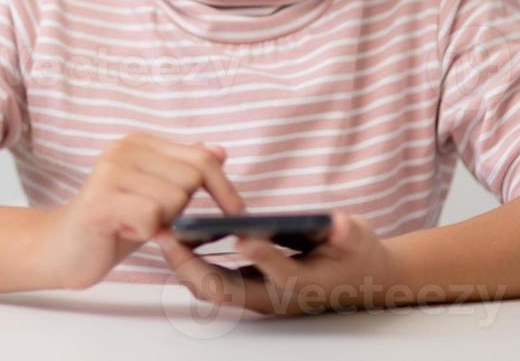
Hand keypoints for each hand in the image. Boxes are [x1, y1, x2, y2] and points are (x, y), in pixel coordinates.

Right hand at [40, 132, 244, 289]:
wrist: (62, 249)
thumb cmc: (113, 224)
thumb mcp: (154, 194)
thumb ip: (183, 170)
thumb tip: (220, 150)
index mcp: (139, 143)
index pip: (201, 157)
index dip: (224, 187)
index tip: (236, 211)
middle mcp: (123, 149)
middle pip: (190, 178)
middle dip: (180, 209)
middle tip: (150, 218)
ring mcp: (109, 172)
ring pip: (173, 200)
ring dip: (160, 224)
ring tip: (132, 223)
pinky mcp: (100, 200)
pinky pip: (151, 218)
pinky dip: (143, 234)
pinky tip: (122, 231)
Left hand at [154, 211, 404, 315]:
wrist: (358, 279)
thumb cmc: (356, 255)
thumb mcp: (358, 238)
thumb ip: (346, 233)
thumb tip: (338, 223)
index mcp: (305, 284)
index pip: (282, 274)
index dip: (263, 257)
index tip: (241, 237)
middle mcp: (275, 297)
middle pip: (227, 291)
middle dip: (193, 264)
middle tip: (169, 235)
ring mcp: (257, 296)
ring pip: (211, 289)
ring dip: (184, 264)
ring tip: (162, 231)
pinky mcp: (246, 288)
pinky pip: (210, 280)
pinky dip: (189, 261)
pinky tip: (175, 234)